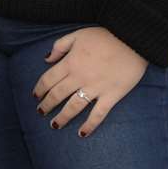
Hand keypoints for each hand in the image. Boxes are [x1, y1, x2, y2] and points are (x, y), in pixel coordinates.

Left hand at [32, 27, 147, 137]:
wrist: (132, 40)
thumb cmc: (104, 36)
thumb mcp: (77, 35)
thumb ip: (60, 46)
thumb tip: (46, 59)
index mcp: (70, 63)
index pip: (49, 79)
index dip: (40, 89)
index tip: (35, 96)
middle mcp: (80, 77)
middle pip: (58, 95)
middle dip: (47, 105)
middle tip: (40, 112)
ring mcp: (96, 88)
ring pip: (74, 107)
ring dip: (63, 117)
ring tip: (55, 125)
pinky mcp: (112, 96)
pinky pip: (98, 114)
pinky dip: (90, 125)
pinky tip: (82, 133)